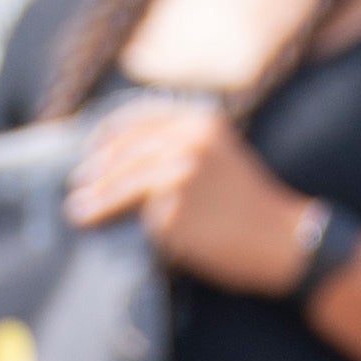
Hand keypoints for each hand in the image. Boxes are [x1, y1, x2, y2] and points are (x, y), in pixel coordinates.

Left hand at [66, 101, 319, 293]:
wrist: (282, 241)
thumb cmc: (250, 206)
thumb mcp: (221, 156)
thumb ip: (181, 146)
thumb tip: (122, 157)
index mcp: (200, 121)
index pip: (139, 119)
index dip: (108, 134)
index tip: (90, 149)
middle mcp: (188, 140)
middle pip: (125, 151)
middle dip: (96, 169)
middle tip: (77, 184)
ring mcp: (178, 174)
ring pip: (123, 185)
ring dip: (96, 200)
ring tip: (78, 211)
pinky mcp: (172, 210)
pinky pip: (140, 217)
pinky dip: (123, 224)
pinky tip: (108, 229)